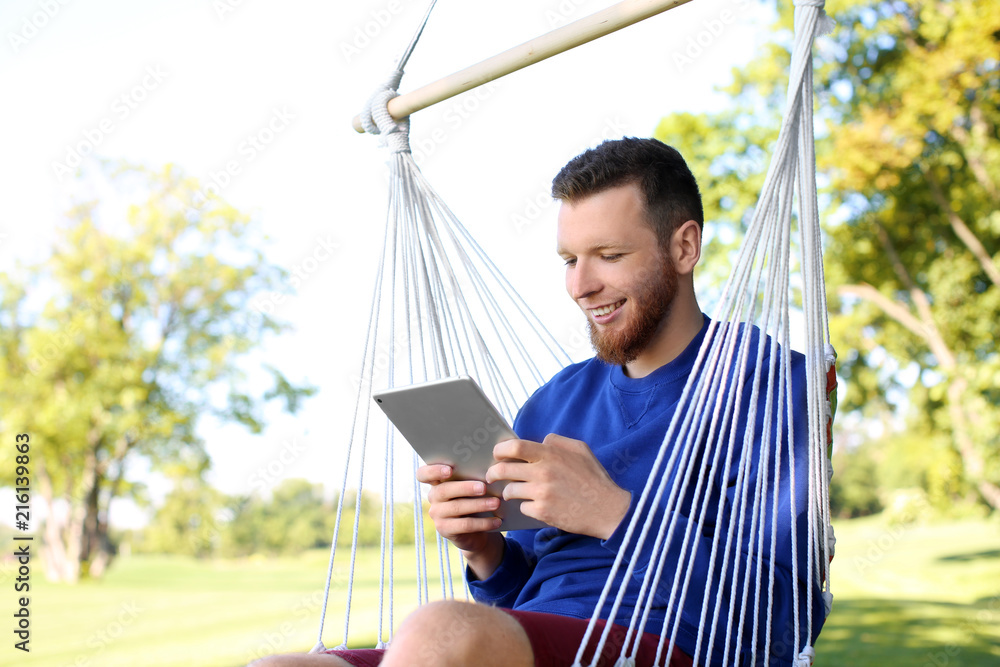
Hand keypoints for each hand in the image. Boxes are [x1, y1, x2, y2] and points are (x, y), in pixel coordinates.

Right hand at [416, 463, 504, 579]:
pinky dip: (483, 523)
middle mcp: (433, 497)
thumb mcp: (472, 486)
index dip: (433, 470)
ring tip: (496, 503)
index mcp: (437, 481)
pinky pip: (464, 525)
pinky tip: (496, 521)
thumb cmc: (475, 499)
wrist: (475, 530)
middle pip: (443, 490)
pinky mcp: (444, 529)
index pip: (423, 474)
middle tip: (483, 488)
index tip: (450, 470)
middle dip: (465, 488)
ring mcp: (437, 514)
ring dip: (479, 505)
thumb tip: (488, 468)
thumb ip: (473, 476)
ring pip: (456, 507)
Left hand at [486, 433, 630, 539]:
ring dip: (508, 492)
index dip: (500, 450)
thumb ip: (558, 441)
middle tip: (492, 476)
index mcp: (551, 454)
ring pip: (509, 491)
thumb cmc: (595, 479)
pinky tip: (535, 506)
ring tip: (513, 493)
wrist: (608, 510)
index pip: (515, 446)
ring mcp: (542, 493)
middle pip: (503, 469)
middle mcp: (543, 472)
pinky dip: (526, 507)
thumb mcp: (581, 450)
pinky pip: (522, 507)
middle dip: (493, 473)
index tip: (497, 455)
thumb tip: (540, 441)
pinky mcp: (542, 512)